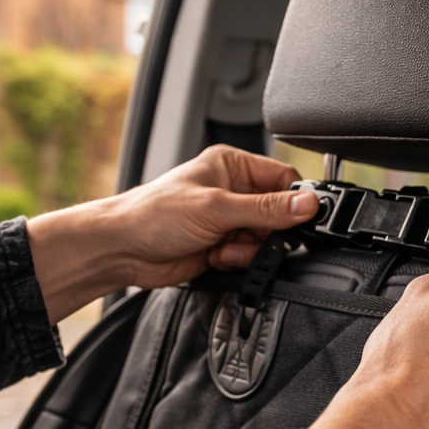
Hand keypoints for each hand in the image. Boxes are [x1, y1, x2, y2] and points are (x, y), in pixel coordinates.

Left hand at [25, 146, 319, 323]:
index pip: (283, 179)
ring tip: (225, 248)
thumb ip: (266, 209)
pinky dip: (237, 262)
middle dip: (266, 232)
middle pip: (278, 214)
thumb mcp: (217, 207)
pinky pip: (249, 258)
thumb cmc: (153, 214)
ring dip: (249, 250)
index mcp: (232, 166)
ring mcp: (227, 221)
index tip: (300, 220)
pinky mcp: (222, 248)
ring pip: (265, 240)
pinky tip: (216, 257)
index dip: (294, 201)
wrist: (122, 250)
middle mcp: (232, 191)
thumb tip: (307, 205)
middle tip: (250, 236)